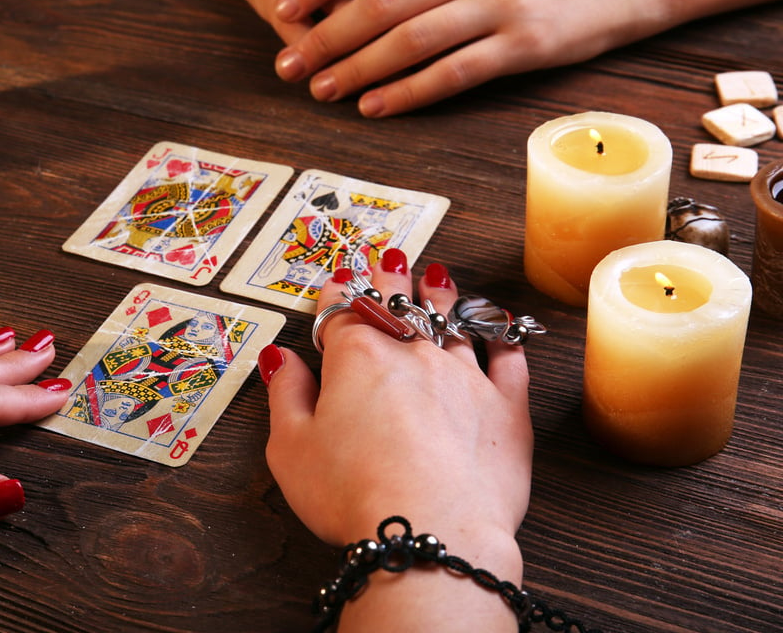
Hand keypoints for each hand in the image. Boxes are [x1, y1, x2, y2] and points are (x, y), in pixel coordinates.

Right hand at [259, 251, 532, 566]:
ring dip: (444, 297)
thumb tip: (281, 360)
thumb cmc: (353, 495)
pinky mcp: (506, 408)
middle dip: (391, 280)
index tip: (337, 283)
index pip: (343, 313)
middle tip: (392, 259)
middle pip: (400, 305)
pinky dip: (504, 338)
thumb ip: (286, 396)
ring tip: (440, 278)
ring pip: (455, 321)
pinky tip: (501, 326)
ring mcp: (465, 377)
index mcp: (357, 359)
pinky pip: (510, 359)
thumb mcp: (291, 450)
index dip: (337, 296)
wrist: (432, 533)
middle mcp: (414, 355)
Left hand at [273, 0, 672, 115]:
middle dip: (326, 35)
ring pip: (412, 39)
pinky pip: (455, 72)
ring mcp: (501, 4)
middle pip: (382, 0)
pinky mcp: (524, 45)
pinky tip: (376, 107)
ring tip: (323, 91)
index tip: (283, 6)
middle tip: (289, 64)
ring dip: (359, 69)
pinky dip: (410, 92)